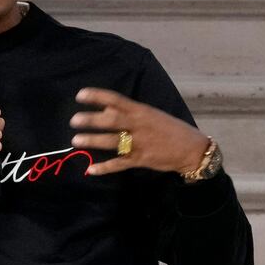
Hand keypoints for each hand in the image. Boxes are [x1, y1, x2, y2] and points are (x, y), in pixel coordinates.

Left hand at [70, 88, 208, 176]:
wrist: (191, 149)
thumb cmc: (170, 129)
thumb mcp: (152, 115)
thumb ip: (132, 113)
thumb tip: (107, 110)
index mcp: (141, 111)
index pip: (116, 100)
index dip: (97, 96)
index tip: (80, 95)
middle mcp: (139, 125)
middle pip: (112, 120)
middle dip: (92, 119)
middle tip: (74, 120)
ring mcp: (139, 143)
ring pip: (112, 141)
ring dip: (93, 141)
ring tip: (76, 140)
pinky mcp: (140, 160)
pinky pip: (119, 164)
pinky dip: (104, 167)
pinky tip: (91, 169)